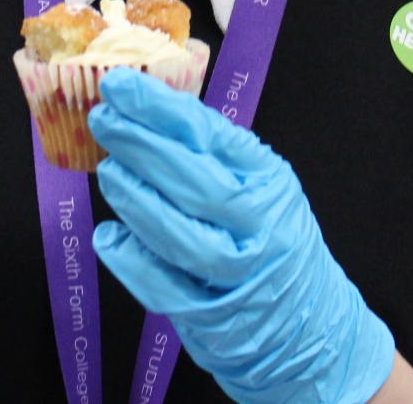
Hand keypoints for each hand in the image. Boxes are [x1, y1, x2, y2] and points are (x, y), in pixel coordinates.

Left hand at [88, 69, 394, 403]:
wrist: (310, 326)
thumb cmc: (272, 240)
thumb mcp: (260, 187)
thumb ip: (213, 157)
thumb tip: (144, 113)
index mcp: (269, 181)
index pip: (211, 135)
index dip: (160, 108)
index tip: (120, 86)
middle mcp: (258, 226)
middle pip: (197, 183)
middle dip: (143, 147)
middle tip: (103, 120)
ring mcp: (238, 275)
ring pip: (183, 237)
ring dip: (138, 201)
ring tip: (108, 172)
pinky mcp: (213, 316)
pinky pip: (167, 287)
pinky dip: (134, 260)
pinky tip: (109, 236)